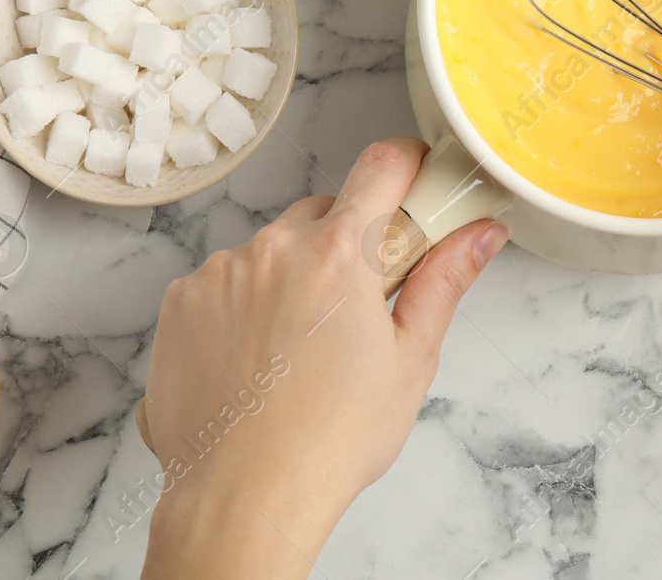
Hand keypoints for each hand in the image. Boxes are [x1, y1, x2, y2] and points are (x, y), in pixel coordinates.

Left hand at [140, 138, 508, 579]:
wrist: (242, 497)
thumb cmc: (329, 441)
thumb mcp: (410, 360)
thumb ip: (445, 280)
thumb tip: (481, 233)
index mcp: (339, 254)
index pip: (383, 165)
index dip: (407, 164)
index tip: (416, 180)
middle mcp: (273, 249)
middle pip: (325, 212)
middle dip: (346, 244)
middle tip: (358, 306)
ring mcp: (219, 273)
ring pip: (271, 248)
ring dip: (291, 275)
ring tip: (299, 348)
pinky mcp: (180, 301)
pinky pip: (223, 279)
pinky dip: (243, 304)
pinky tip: (256, 357)